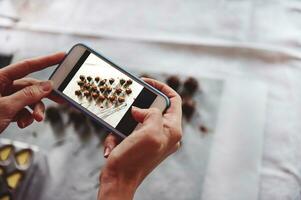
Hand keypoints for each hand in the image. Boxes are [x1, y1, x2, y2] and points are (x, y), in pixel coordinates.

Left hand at [0, 52, 64, 132]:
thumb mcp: (5, 108)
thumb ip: (28, 95)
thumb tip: (47, 86)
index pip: (27, 65)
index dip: (46, 60)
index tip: (61, 56)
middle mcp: (2, 86)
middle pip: (31, 85)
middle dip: (44, 95)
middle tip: (61, 98)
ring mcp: (4, 99)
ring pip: (28, 100)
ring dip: (36, 110)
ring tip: (37, 119)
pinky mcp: (5, 110)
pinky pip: (22, 110)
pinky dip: (26, 118)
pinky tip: (24, 124)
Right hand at [98, 78, 181, 199]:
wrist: (118, 182)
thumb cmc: (134, 161)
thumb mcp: (150, 132)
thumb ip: (153, 114)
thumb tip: (141, 110)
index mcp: (172, 130)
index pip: (174, 100)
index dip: (162, 88)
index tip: (146, 82)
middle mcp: (164, 134)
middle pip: (154, 108)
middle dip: (138, 106)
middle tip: (127, 103)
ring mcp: (151, 139)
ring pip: (138, 119)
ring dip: (123, 124)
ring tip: (117, 136)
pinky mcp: (138, 143)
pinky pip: (127, 130)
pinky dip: (117, 135)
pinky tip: (113, 146)